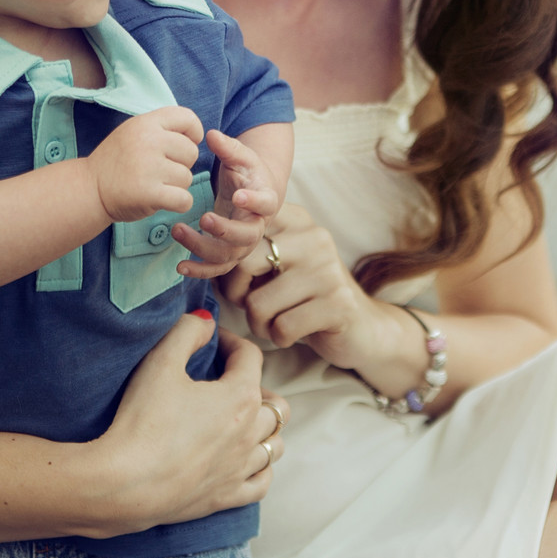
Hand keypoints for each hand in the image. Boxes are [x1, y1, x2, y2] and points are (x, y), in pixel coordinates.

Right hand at [86, 106, 203, 222]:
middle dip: (181, 164)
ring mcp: (149, 167)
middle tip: (159, 171)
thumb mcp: (134, 133)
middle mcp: (148, 141)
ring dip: (175, 186)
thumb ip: (161, 129)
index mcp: (145, 123)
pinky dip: (178, 204)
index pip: (187, 118)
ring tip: (153, 185)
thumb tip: (197, 134)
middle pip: (191, 152)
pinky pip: (184, 199)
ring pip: (187, 177)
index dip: (193, 134)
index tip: (182, 147)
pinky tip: (163, 201)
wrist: (88, 189)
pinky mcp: (149, 193)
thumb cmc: (117, 162)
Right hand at [93, 311, 287, 531]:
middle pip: (276, 404)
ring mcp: (241, 467)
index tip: (214, 341)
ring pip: (275, 444)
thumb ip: (186, 331)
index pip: (251, 356)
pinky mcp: (226, 497)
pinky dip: (260, 468)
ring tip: (240, 422)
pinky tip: (243, 461)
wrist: (123, 483)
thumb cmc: (141, 420)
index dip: (232, 342)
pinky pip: (262, 482)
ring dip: (264, 429)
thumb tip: (206, 321)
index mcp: (240, 396)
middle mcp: (250, 432)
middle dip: (257, 387)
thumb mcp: (159, 362)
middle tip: (229, 384)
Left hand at [172, 131, 281, 277]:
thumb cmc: (248, 173)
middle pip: (246, 237)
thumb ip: (228, 147)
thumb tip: (211, 134)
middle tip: (203, 218)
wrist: (253, 195)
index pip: (265, 204)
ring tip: (177, 231)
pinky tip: (181, 266)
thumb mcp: (241, 157)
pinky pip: (216, 268)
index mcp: (265, 200)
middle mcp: (256, 226)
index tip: (238, 195)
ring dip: (202, 248)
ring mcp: (243, 244)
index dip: (254, 201)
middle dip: (224, 230)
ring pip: (227, 255)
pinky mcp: (228, 254)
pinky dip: (199, 271)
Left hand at [216, 205, 418, 389]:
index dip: (220, 233)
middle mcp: (315, 237)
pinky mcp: (338, 304)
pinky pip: (281, 328)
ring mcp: (328, 270)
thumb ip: (245, 251)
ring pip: (258, 304)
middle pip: (244, 262)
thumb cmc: (302, 297)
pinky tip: (293, 331)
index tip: (200, 233)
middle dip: (235, 293)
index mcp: (296, 220)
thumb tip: (196, 252)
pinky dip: (279, 337)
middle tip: (248, 303)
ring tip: (276, 319)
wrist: (360, 327)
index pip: (247, 220)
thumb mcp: (277, 264)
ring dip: (259, 323)